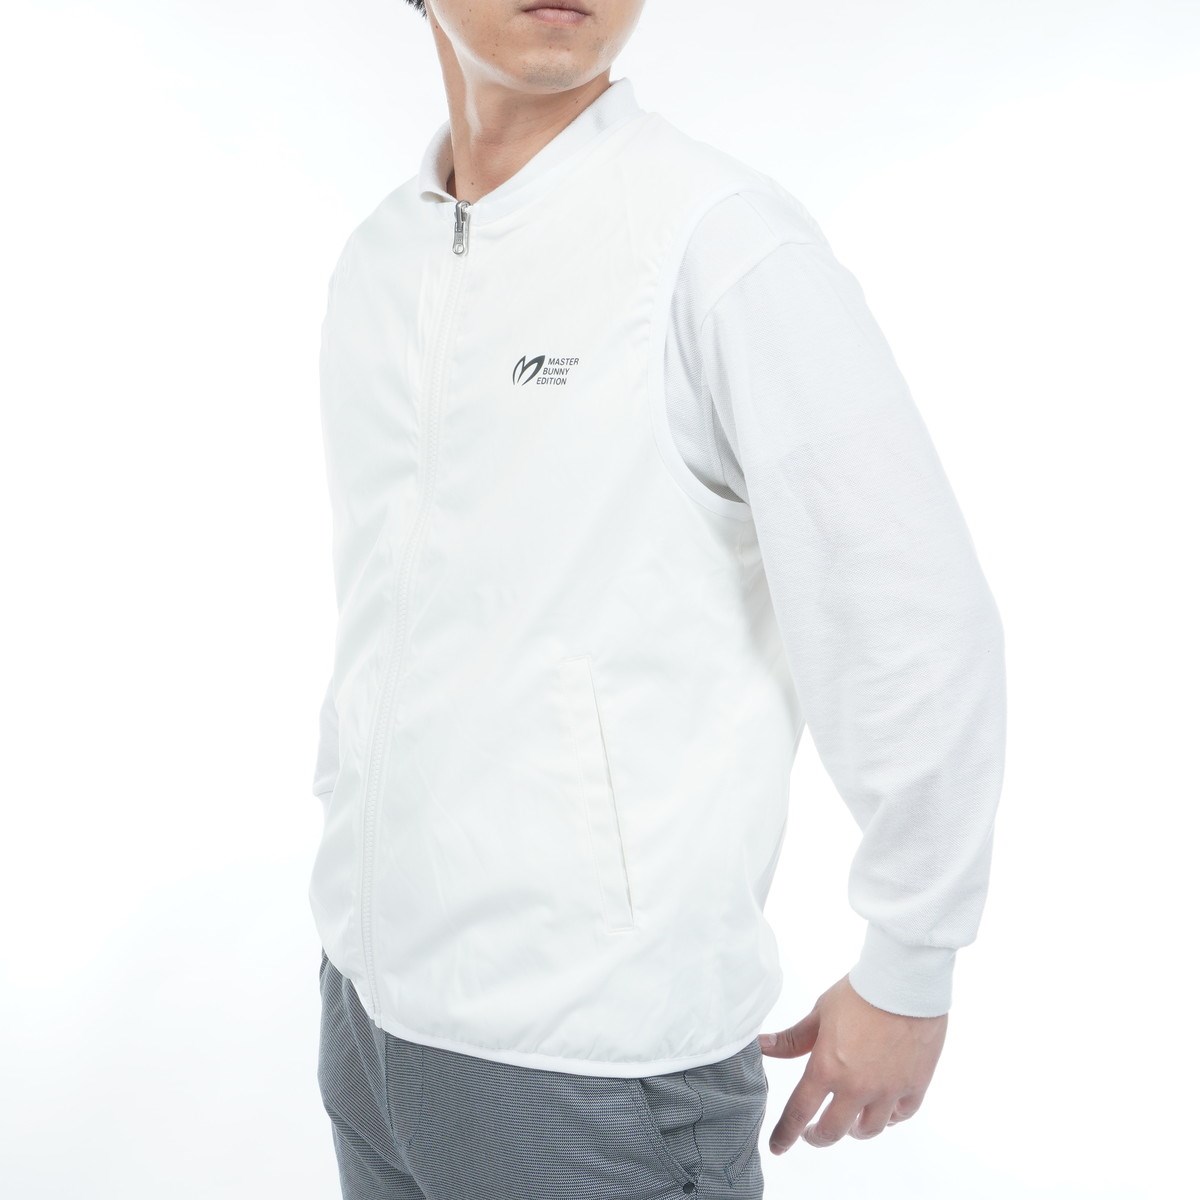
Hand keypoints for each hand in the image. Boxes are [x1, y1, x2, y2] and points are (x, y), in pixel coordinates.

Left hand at [758, 973, 946, 1150]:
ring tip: (848, 1122)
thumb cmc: (858, 993)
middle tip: (812, 1133)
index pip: (799, 1112)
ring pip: (868, 1130)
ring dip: (854, 1130)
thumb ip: (793, 1039)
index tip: (778, 1147)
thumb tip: (763, 1046)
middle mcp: (856, 1087)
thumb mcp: (820, 1013)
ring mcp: (887, 1090)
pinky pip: (900, 1116)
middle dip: (817, 1137)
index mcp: (827, 1068)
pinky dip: (889, 1118)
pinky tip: (882, 1111)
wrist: (904, 983)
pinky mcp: (915, 1086)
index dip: (785, 1134)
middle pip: (832, 1131)